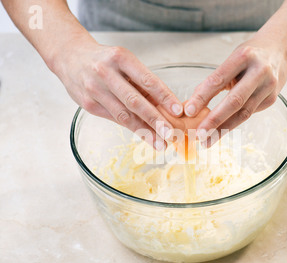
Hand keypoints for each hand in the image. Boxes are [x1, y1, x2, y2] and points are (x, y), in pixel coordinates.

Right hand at [53, 41, 183, 149]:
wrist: (70, 57)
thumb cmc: (104, 60)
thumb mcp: (124, 62)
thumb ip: (142, 82)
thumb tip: (166, 106)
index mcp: (120, 58)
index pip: (147, 80)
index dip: (164, 97)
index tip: (178, 111)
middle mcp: (105, 73)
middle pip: (135, 101)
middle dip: (155, 120)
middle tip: (170, 134)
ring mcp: (94, 90)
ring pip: (123, 115)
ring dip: (144, 131)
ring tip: (160, 143)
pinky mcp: (88, 104)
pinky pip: (114, 119)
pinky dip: (131, 128)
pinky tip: (144, 136)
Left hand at [185, 38, 286, 145]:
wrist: (281, 50)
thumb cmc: (251, 55)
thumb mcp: (232, 59)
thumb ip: (215, 79)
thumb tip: (194, 104)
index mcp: (244, 56)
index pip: (219, 79)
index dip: (203, 97)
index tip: (189, 111)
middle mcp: (259, 71)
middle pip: (234, 101)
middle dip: (214, 120)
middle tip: (199, 134)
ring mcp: (268, 87)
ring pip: (243, 113)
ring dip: (223, 129)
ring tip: (207, 140)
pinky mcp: (271, 99)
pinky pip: (249, 114)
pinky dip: (233, 124)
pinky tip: (220, 131)